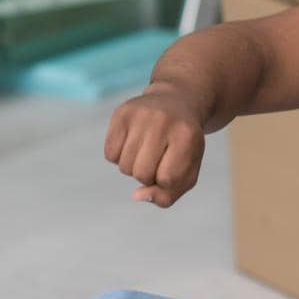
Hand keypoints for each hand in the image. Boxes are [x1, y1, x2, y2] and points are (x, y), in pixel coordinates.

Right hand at [104, 83, 206, 207]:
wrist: (177, 102)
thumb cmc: (183, 144)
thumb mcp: (187, 170)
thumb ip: (168, 194)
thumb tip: (137, 196)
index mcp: (187, 136)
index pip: (167, 178)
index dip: (166, 182)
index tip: (171, 168)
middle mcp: (163, 121)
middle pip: (142, 174)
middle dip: (148, 176)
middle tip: (157, 160)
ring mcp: (141, 115)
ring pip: (125, 166)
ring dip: (133, 167)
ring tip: (146, 151)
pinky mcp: (122, 113)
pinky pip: (110, 155)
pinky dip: (119, 157)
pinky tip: (133, 143)